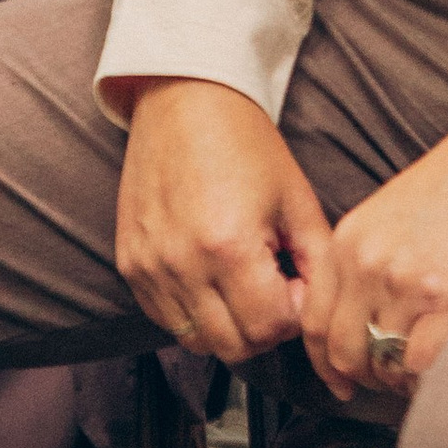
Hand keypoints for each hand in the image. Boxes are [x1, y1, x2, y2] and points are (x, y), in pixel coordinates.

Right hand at [116, 80, 333, 367]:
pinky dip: (192, 312)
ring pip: (196, 340)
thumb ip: (318, 263)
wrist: (185, 100)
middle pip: (233, 346)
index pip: (270, 328)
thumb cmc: (244, 143)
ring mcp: (150, 267)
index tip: (293, 281)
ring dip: (226, 324)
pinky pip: (164, 318)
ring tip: (239, 280)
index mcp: (229, 245)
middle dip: (263, 327)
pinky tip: (208, 275)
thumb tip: (317, 312)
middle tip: (271, 287)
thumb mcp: (297, 199)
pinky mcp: (130, 264)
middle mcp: (182, 263)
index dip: (293, 312)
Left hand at [305, 106, 447, 400]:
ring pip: (384, 363)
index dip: (325, 363)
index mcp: (349, 239)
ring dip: (401, 381)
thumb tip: (368, 320)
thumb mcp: (391, 212)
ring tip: (423, 375)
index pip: (314, 321)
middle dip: (364, 379)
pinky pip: (423, 364)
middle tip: (388, 384)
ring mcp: (406, 280)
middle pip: (343, 351)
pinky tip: (447, 369)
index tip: (340, 380)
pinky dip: (431, 379)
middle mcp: (368, 261)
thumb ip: (370, 259)